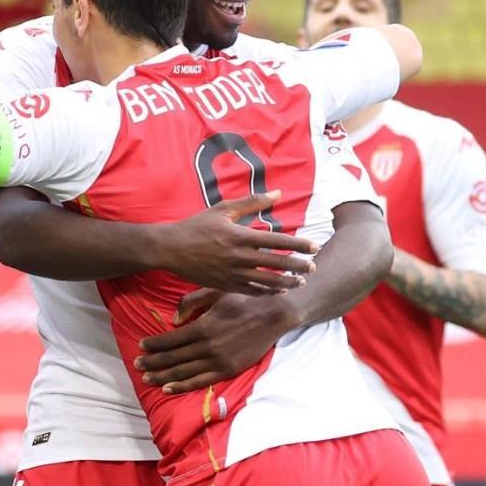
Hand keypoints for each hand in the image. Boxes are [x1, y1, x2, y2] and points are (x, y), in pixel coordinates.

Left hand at [134, 289, 296, 393]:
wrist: (273, 315)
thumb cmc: (242, 300)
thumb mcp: (214, 292)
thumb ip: (190, 303)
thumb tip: (172, 321)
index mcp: (202, 327)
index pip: (170, 340)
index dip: (153, 345)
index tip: (140, 346)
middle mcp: (208, 347)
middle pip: (173, 358)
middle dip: (153, 362)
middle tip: (137, 364)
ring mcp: (219, 361)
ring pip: (184, 372)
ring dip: (163, 376)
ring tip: (147, 378)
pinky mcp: (229, 370)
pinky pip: (201, 382)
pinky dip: (183, 386)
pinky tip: (169, 388)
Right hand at [147, 190, 319, 295]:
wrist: (170, 248)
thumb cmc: (197, 226)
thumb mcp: (223, 209)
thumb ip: (252, 202)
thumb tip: (278, 193)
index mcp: (240, 236)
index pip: (277, 240)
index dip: (299, 244)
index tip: (315, 246)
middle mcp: (239, 257)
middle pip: (277, 264)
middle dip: (298, 266)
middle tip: (313, 267)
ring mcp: (232, 274)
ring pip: (267, 282)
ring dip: (286, 283)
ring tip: (300, 282)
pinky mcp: (225, 285)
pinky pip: (251, 291)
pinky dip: (266, 292)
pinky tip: (277, 291)